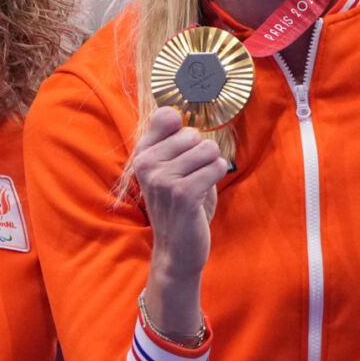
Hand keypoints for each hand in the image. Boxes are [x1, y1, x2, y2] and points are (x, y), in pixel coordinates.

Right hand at [134, 107, 227, 336]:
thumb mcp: (172, 168)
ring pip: (208, 149)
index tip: (187, 143)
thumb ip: (178, 141)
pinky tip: (204, 192)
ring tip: (198, 186)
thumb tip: (178, 110)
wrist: (177, 249)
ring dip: (211, 168)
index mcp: (142, 153)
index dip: (185, 128)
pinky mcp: (182, 193)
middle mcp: (147, 163)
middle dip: (202, 154)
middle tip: (191, 178)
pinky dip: (217, 177)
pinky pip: (216, 166)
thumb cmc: (181, 205)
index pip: (167, 115)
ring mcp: (162, 179)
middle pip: (194, 133)